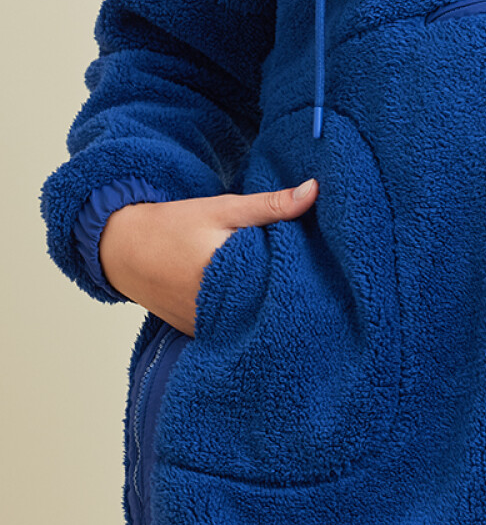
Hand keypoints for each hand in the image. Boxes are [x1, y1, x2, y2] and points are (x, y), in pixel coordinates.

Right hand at [98, 179, 319, 336]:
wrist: (122, 249)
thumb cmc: (174, 226)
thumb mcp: (224, 209)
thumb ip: (271, 205)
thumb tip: (314, 191)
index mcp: (228, 278)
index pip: (282, 283)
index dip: (304, 276)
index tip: (323, 267)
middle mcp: (217, 311)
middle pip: (269, 306)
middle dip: (288, 294)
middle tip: (315, 284)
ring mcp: (206, 327)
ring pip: (251, 322)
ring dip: (266, 309)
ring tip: (290, 296)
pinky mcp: (198, 333)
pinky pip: (231, 330)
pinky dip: (244, 318)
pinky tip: (258, 305)